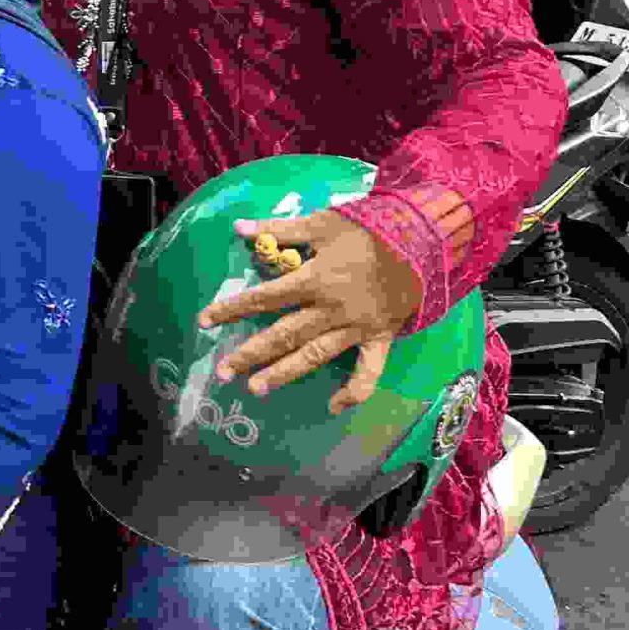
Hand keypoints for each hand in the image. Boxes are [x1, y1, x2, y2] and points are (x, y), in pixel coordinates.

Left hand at [198, 210, 426, 411]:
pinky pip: (368, 370)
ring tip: (255, 389)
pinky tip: (333, 407)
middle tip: (223, 372)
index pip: (263, 298)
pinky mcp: (379, 337)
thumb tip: (238, 228)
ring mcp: (355, 328)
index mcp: (312, 280)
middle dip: (250, 353)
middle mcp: (330, 309)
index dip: (232, 309)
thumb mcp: (321, 223)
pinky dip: (353, 390)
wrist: (423, 241)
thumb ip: (278, 229)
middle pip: (282, 335)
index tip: (205, 321)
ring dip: (284, 374)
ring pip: (313, 356)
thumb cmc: (369, 229)